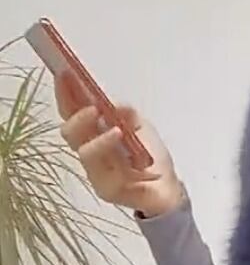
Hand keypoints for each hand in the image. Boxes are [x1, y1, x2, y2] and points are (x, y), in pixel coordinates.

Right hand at [55, 72, 182, 216]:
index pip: (71, 113)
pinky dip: (110, 153)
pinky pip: (102, 173)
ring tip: (114, 127)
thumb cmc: (152, 159)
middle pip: (70, 133)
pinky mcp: (106, 190)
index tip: (65, 75)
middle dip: (76, 115)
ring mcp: (96, 173)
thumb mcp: (141, 127)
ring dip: (97, 136)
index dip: (66, 95)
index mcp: (94, 135)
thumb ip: (126, 114)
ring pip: (84, 152)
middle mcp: (90, 152)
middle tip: (92, 106)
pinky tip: (118, 139)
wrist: (169, 189)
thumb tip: (112, 105)